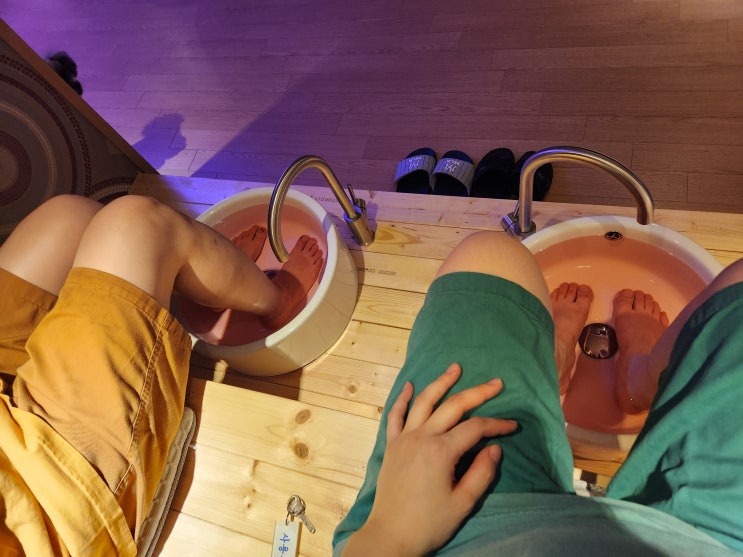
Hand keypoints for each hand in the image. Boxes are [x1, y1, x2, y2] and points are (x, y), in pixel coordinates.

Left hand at [343, 363, 516, 556]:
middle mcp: (421, 437)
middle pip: (453, 406)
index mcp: (441, 451)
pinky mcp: (391, 445)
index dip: (497, 425)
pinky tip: (410, 385)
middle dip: (477, 393)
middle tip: (496, 383)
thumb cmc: (428, 523)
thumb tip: (495, 449)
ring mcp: (404, 439)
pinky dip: (403, 399)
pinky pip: (395, 415)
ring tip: (455, 368)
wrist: (390, 535)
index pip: (475, 428)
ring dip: (440, 383)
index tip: (513, 427)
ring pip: (423, 402)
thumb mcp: (462, 503)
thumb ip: (481, 473)